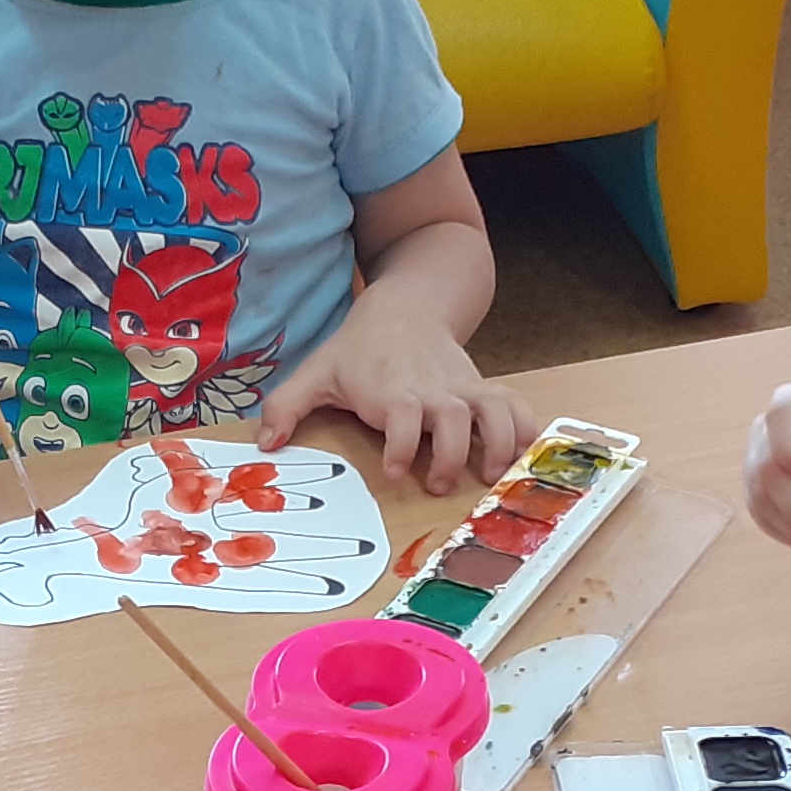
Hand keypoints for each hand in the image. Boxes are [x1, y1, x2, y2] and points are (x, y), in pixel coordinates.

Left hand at [254, 302, 528, 494]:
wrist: (405, 307)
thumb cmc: (358, 349)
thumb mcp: (316, 371)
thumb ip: (287, 407)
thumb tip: (265, 444)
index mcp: (392, 389)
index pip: (401, 414)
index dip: (400, 444)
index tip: (392, 470)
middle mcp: (432, 389)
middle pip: (453, 417)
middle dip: (451, 454)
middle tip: (437, 484)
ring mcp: (462, 387)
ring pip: (492, 410)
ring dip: (498, 443)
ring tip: (492, 475)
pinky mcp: (483, 387)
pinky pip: (514, 403)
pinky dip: (525, 426)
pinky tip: (524, 453)